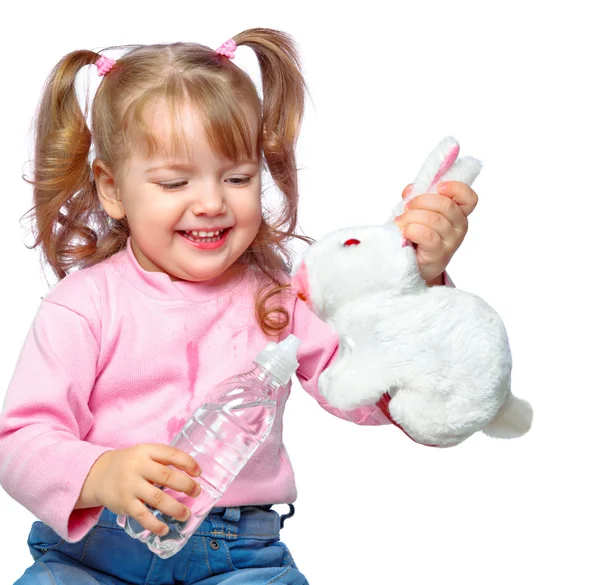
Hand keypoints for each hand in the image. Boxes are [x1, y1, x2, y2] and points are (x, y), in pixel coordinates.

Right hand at [76, 444, 201, 535]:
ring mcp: (130, 486)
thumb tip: (190, 474)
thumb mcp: (144, 453)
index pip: (171, 454)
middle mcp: (138, 467)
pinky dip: (155, 524)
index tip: (199, 472)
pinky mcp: (124, 504)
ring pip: (157, 498)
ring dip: (175, 508)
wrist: (97, 474)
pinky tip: (165, 529)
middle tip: (196, 492)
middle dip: (186, 485)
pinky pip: (142, 516)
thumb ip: (162, 460)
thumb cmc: (129, 464)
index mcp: (146, 451)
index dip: (188, 462)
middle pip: (166, 476)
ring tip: (186, 514)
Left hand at [394, 181, 478, 283]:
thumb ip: (416, 197)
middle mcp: (460, 226)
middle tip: (407, 208)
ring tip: (401, 223)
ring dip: (411, 218)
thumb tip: (410, 190)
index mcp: (458, 212)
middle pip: (446, 205)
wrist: (416, 264)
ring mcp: (452, 241)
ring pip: (433, 219)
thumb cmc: (418, 235)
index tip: (439, 188)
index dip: (456, 188)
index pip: (469, 198)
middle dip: (420, 202)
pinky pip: (427, 235)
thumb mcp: (418, 212)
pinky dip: (411, 230)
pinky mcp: (439, 254)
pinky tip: (404, 233)